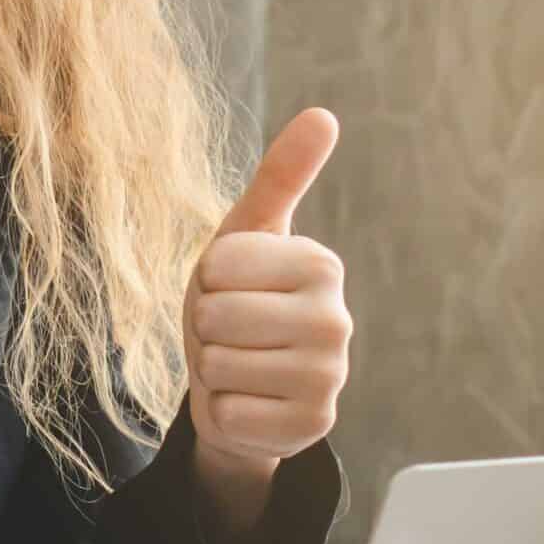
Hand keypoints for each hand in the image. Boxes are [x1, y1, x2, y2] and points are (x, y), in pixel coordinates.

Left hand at [187, 110, 353, 491]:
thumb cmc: (241, 299)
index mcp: (321, 265)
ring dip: (213, 371)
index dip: (207, 279)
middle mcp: (337, 319)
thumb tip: (324, 114)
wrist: (244, 385)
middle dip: (206, 328)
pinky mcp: (312, 429)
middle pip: (215, 317)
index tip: (231, 288)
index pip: (218, 264)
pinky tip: (249, 404)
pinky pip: (228, 415)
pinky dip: (224, 413)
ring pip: (218, 367)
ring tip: (240, 365)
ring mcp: (330, 379)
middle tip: (231, 332)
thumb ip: (281, 175)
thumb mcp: (247, 235)